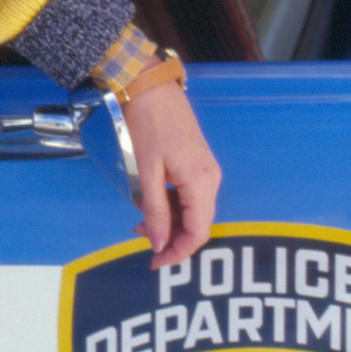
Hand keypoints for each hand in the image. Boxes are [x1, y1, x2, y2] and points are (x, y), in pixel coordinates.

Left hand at [122, 80, 219, 267]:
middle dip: (170, 238)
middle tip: (140, 236)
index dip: (178, 252)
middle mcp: (211, 179)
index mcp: (201, 182)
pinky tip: (149, 202)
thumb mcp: (146, 172)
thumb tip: (159, 243)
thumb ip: (154, 210)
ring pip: (193, 212)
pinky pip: (189, 197)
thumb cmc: (148, 126)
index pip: (198, 232)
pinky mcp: (199, 165)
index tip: (155, 262)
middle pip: (197, 224)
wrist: (152, 89)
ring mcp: (207, 172)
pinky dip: (171, 206)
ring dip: (169, 222)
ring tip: (140, 219)